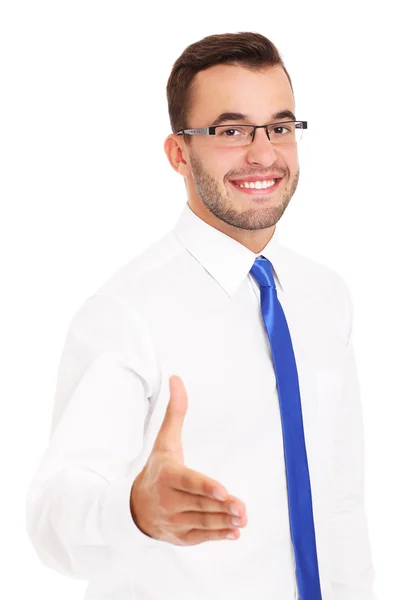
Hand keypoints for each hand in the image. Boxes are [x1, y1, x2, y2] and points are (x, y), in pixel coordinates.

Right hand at [130, 375, 246, 545]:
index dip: (206, 487)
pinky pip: (201, 537)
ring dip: (224, 522)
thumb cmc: (157, 469)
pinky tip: (234, 532)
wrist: (133, 507)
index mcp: (167, 476)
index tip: (223, 490)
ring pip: (203, 522)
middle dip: (222, 507)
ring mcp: (175, 521)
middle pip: (200, 504)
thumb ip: (175, 412)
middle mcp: (169, 501)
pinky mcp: (181, 537)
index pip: (188, 482)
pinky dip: (218, 536)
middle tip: (242, 507)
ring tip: (242, 517)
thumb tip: (177, 378)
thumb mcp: (165, 441)